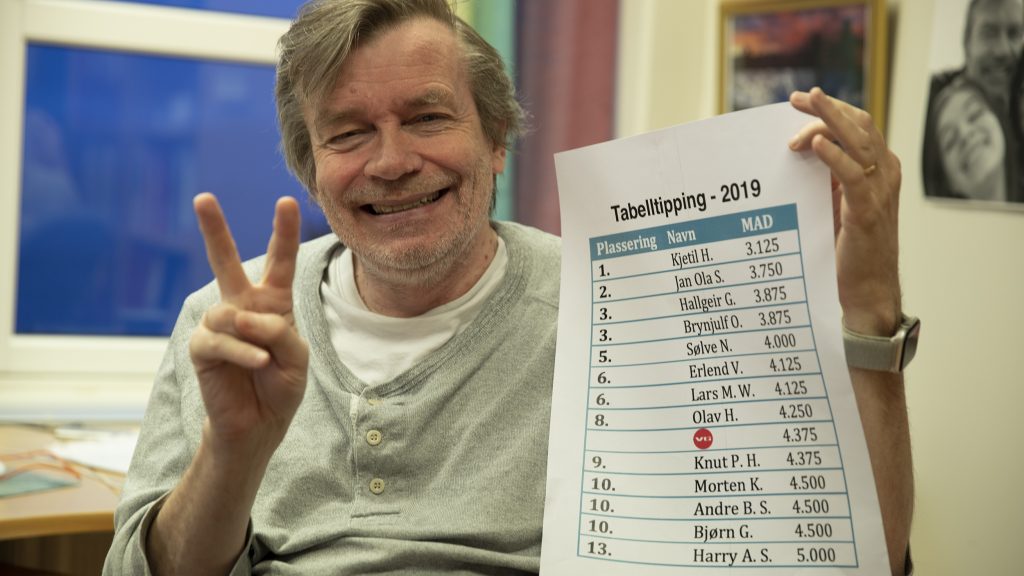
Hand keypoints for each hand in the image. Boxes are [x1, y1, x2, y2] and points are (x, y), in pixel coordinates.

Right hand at [189, 193, 307, 456]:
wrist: (258, 425)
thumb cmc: (279, 387)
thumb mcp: (296, 358)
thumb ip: (279, 332)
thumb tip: (242, 318)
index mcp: (273, 303)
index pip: (280, 262)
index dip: (283, 232)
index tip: (287, 201)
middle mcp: (242, 306)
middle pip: (227, 262)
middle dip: (214, 229)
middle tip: (203, 198)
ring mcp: (219, 325)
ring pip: (232, 314)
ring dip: (255, 337)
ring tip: (266, 360)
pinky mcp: (201, 348)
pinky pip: (220, 340)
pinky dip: (242, 353)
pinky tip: (257, 363)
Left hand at [789, 88, 901, 334]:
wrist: (867, 291)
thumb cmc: (848, 251)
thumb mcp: (834, 207)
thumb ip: (824, 181)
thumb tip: (795, 157)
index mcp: (878, 170)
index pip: (858, 126)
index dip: (831, 109)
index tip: (800, 101)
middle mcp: (884, 174)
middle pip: (859, 125)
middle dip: (827, 107)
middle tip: (797, 98)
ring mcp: (880, 191)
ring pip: (858, 141)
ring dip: (829, 121)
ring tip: (807, 105)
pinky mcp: (867, 211)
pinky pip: (853, 175)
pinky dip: (835, 156)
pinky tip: (816, 145)